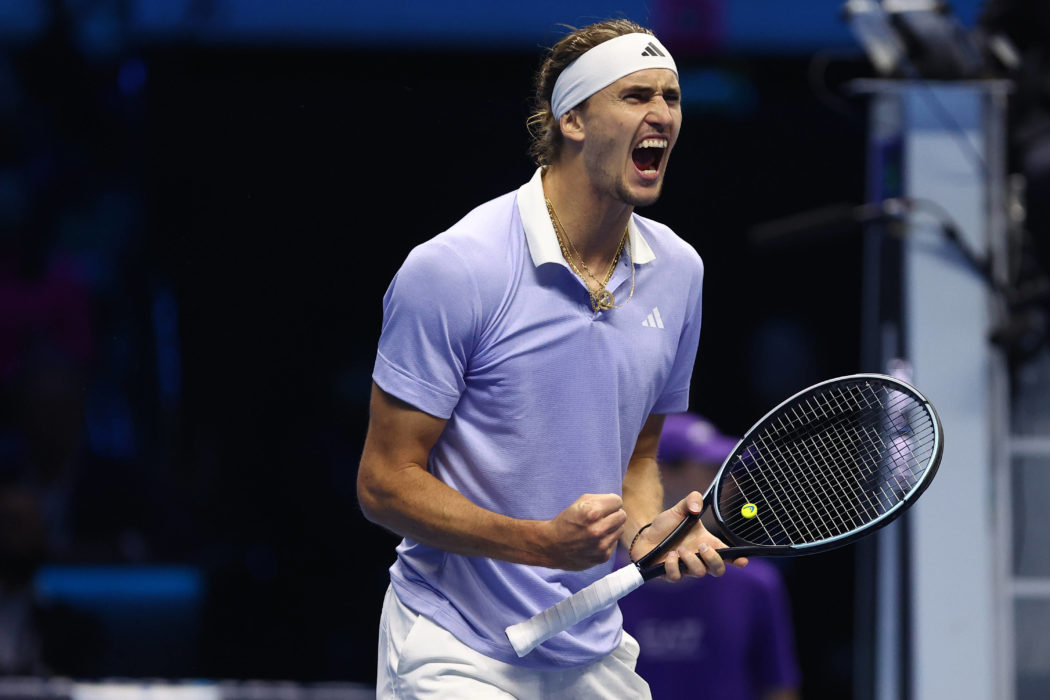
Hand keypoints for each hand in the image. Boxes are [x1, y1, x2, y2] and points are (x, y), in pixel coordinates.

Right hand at [541, 493, 626, 570]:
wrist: (552, 546)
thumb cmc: (566, 521)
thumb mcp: (578, 503)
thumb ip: (600, 499)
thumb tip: (617, 503)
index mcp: (592, 512)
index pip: (617, 501)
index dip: (610, 503)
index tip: (604, 507)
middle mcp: (598, 529)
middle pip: (622, 515)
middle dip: (613, 514)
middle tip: (602, 517)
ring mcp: (601, 545)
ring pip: (620, 529)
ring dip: (612, 527)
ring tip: (598, 528)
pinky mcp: (602, 557)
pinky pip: (615, 542)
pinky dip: (608, 540)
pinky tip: (596, 540)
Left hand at [632, 491, 748, 581]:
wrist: (646, 534)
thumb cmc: (667, 524)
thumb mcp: (680, 509)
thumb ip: (691, 501)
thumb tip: (696, 507)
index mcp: (706, 544)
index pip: (727, 555)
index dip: (738, 559)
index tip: (743, 560)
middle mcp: (699, 558)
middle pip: (718, 570)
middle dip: (714, 560)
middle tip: (701, 547)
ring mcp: (686, 568)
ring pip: (699, 573)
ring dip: (691, 560)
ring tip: (680, 549)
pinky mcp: (670, 574)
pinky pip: (677, 577)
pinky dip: (673, 566)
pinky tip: (669, 555)